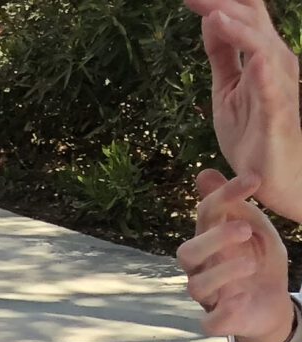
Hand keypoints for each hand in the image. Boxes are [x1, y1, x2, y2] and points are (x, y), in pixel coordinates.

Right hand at [182, 168, 296, 341]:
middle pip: (188, 253)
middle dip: (213, 239)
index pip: (206, 214)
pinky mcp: (219, 321)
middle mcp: (201, 268)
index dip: (225, 195)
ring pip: (197, 286)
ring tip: (251, 264)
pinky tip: (241, 299)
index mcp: (209, 241)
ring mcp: (208, 296)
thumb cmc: (255, 258)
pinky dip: (223, 312)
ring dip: (222, 273)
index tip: (254, 179)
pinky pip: (210, 322)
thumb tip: (204, 173)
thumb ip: (231, 204)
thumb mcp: (251, 226)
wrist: (270, 301)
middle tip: (245, 230)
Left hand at [191, 0, 301, 222]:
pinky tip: (255, 60)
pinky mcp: (278, 115)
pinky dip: (263, 73)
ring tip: (215, 15)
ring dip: (239, 31)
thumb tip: (211, 19)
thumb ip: (222, 56)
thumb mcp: (227, 89)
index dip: (219, 2)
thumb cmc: (253, 132)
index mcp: (262, 56)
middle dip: (224, 6)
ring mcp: (278, 88)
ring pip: (263, 49)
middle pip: (253, 25)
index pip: (244, 18)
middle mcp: (276, 64)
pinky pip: (273, 91)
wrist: (272, 176)